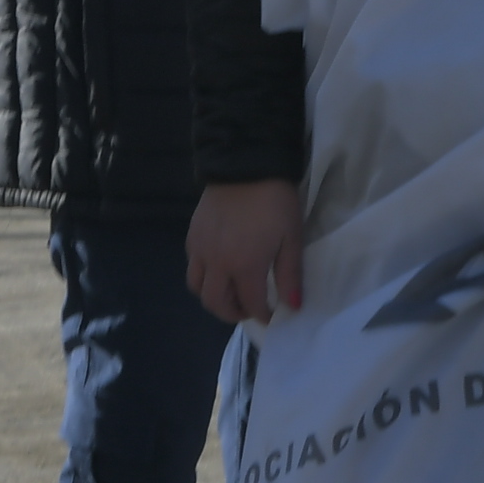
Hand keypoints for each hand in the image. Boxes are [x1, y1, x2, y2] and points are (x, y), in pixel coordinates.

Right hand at [187, 181, 305, 325]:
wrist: (245, 165)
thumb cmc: (276, 202)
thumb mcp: (291, 238)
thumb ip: (290, 275)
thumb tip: (293, 307)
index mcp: (244, 266)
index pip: (250, 303)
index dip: (261, 315)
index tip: (271, 317)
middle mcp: (216, 264)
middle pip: (215, 303)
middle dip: (232, 314)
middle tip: (249, 311)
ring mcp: (199, 250)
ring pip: (198, 288)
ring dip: (214, 298)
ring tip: (233, 294)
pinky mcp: (191, 236)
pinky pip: (193, 268)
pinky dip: (205, 277)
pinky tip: (221, 269)